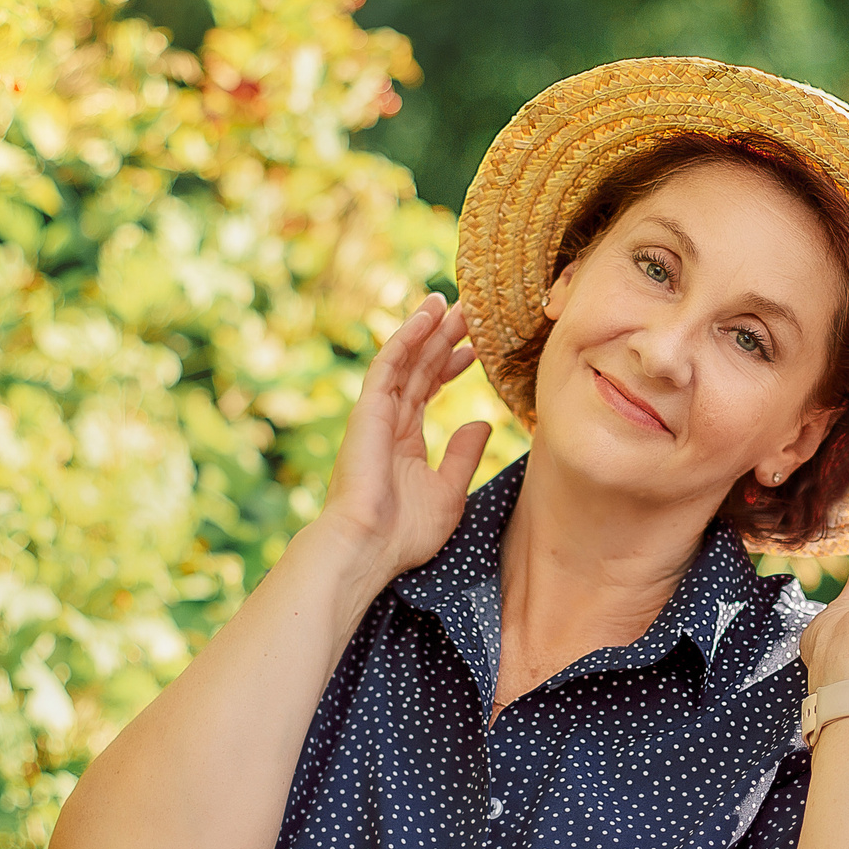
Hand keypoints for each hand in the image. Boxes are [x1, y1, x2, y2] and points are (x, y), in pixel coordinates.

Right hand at [309, 292, 493, 584]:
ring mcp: (376, 414)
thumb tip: (481, 422)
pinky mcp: (368, 410)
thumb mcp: (449, 492)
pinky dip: (407, 337)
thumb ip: (464, 455)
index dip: (451, 366)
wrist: (368, 547)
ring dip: (427, 329)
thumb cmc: (404, 532)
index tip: (475, 348)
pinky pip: (389, 364)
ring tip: (450, 302)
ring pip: (405, 359)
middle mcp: (389, 422)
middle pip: (419, 368)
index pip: (428, 391)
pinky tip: (427, 315)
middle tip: (469, 312)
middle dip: (443, 339)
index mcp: (404, 441)